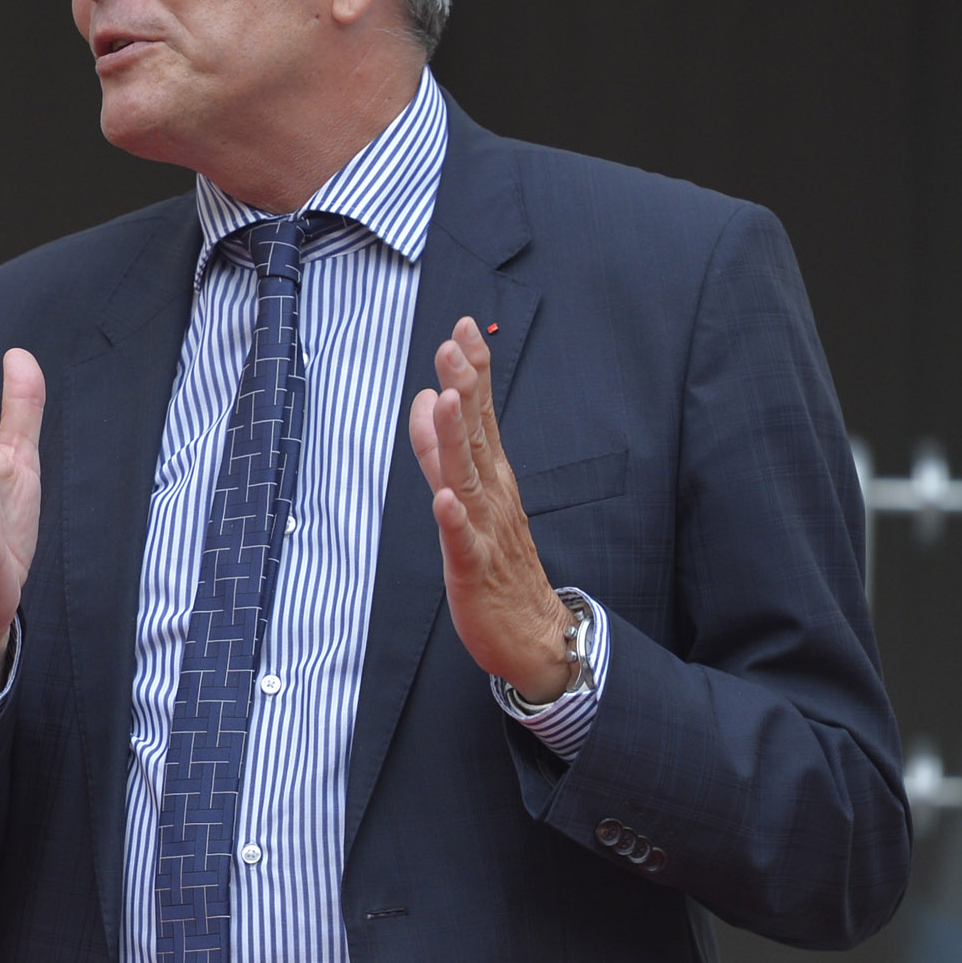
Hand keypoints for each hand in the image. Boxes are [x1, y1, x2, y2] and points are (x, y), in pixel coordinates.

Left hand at [407, 317, 575, 703]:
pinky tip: (444, 499)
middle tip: (456, 344)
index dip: (472, 373)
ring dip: (459, 441)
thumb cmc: (497, 563)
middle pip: (478, 435)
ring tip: (450, 401)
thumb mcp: (464, 496)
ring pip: (470, 479)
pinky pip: (465, 542)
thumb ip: (441, 449)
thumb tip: (429, 398)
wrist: (532, 634)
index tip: (463, 328)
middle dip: (468, 389)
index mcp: (491, 477)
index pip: (481, 416)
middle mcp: (492, 496)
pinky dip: (455, 520)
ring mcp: (486, 531)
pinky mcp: (476, 570)